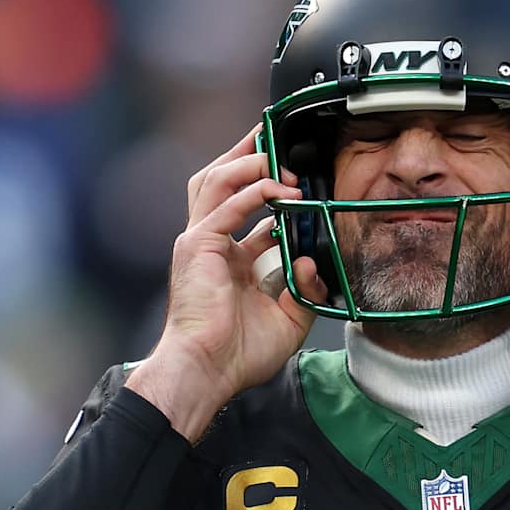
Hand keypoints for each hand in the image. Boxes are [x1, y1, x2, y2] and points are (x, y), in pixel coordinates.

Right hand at [127, 125, 328, 441]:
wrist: (206, 372)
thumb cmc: (236, 354)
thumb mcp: (287, 320)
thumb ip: (305, 290)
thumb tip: (311, 260)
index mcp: (227, 259)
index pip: (244, 207)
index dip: (267, 187)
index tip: (292, 174)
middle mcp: (210, 244)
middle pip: (221, 181)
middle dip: (246, 155)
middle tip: (274, 137)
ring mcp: (200, 242)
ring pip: (217, 181)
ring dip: (249, 163)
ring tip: (278, 155)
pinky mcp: (197, 246)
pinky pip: (225, 206)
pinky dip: (252, 191)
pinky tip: (278, 189)